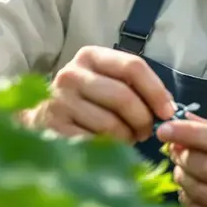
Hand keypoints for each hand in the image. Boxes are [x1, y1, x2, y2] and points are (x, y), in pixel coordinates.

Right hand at [22, 45, 175, 142]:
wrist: (38, 119)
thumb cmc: (84, 101)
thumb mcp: (106, 83)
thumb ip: (135, 88)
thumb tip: (169, 109)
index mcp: (90, 56)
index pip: (133, 67)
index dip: (156, 91)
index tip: (168, 112)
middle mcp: (71, 74)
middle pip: (124, 97)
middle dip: (143, 119)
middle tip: (146, 132)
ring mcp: (59, 101)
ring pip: (111, 124)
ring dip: (127, 138)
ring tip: (126, 139)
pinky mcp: (52, 128)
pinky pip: (94, 143)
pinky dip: (108, 150)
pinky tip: (109, 149)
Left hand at [156, 114, 206, 206]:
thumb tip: (185, 118)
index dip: (190, 133)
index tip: (165, 129)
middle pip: (205, 166)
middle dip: (182, 154)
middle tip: (173, 149)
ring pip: (198, 189)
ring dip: (181, 174)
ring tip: (181, 167)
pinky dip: (186, 196)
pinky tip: (191, 188)